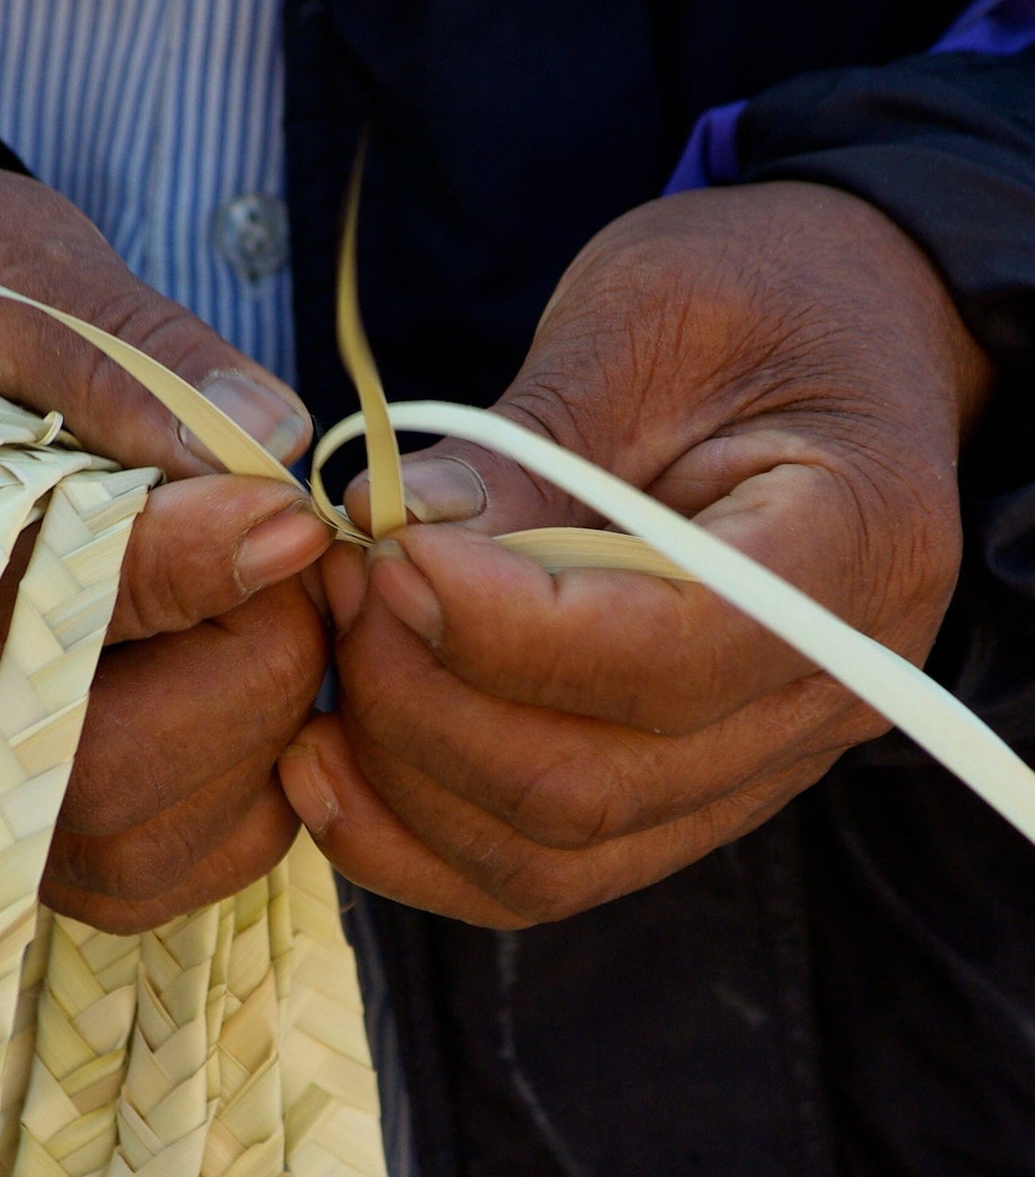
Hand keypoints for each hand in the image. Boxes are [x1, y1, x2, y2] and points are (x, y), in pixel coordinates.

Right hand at [0, 161, 330, 928]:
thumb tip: (272, 432)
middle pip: (109, 770)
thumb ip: (127, 352)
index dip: (192, 568)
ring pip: (144, 844)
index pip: (45, 606)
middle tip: (294, 544)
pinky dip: (252, 790)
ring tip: (272, 601)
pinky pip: (170, 867)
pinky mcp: (36, 834)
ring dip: (258, 725)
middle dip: (246, 655)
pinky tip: (253, 680)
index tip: (292, 515)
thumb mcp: (5, 277)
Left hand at [279, 182, 994, 927]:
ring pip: (548, 853)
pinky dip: (411, 834)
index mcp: (854, 552)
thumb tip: (389, 530)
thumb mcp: (647, 320)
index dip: (503, 625)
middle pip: (593, 782)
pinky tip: (322, 763)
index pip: (675, 653)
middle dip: (420, 695)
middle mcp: (824, 696)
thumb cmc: (754, 305)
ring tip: (327, 651)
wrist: (831, 348)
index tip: (384, 552)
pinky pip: (532, 871)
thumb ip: (528, 444)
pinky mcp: (673, 795)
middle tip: (336, 581)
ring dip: (400, 769)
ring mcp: (750, 768)